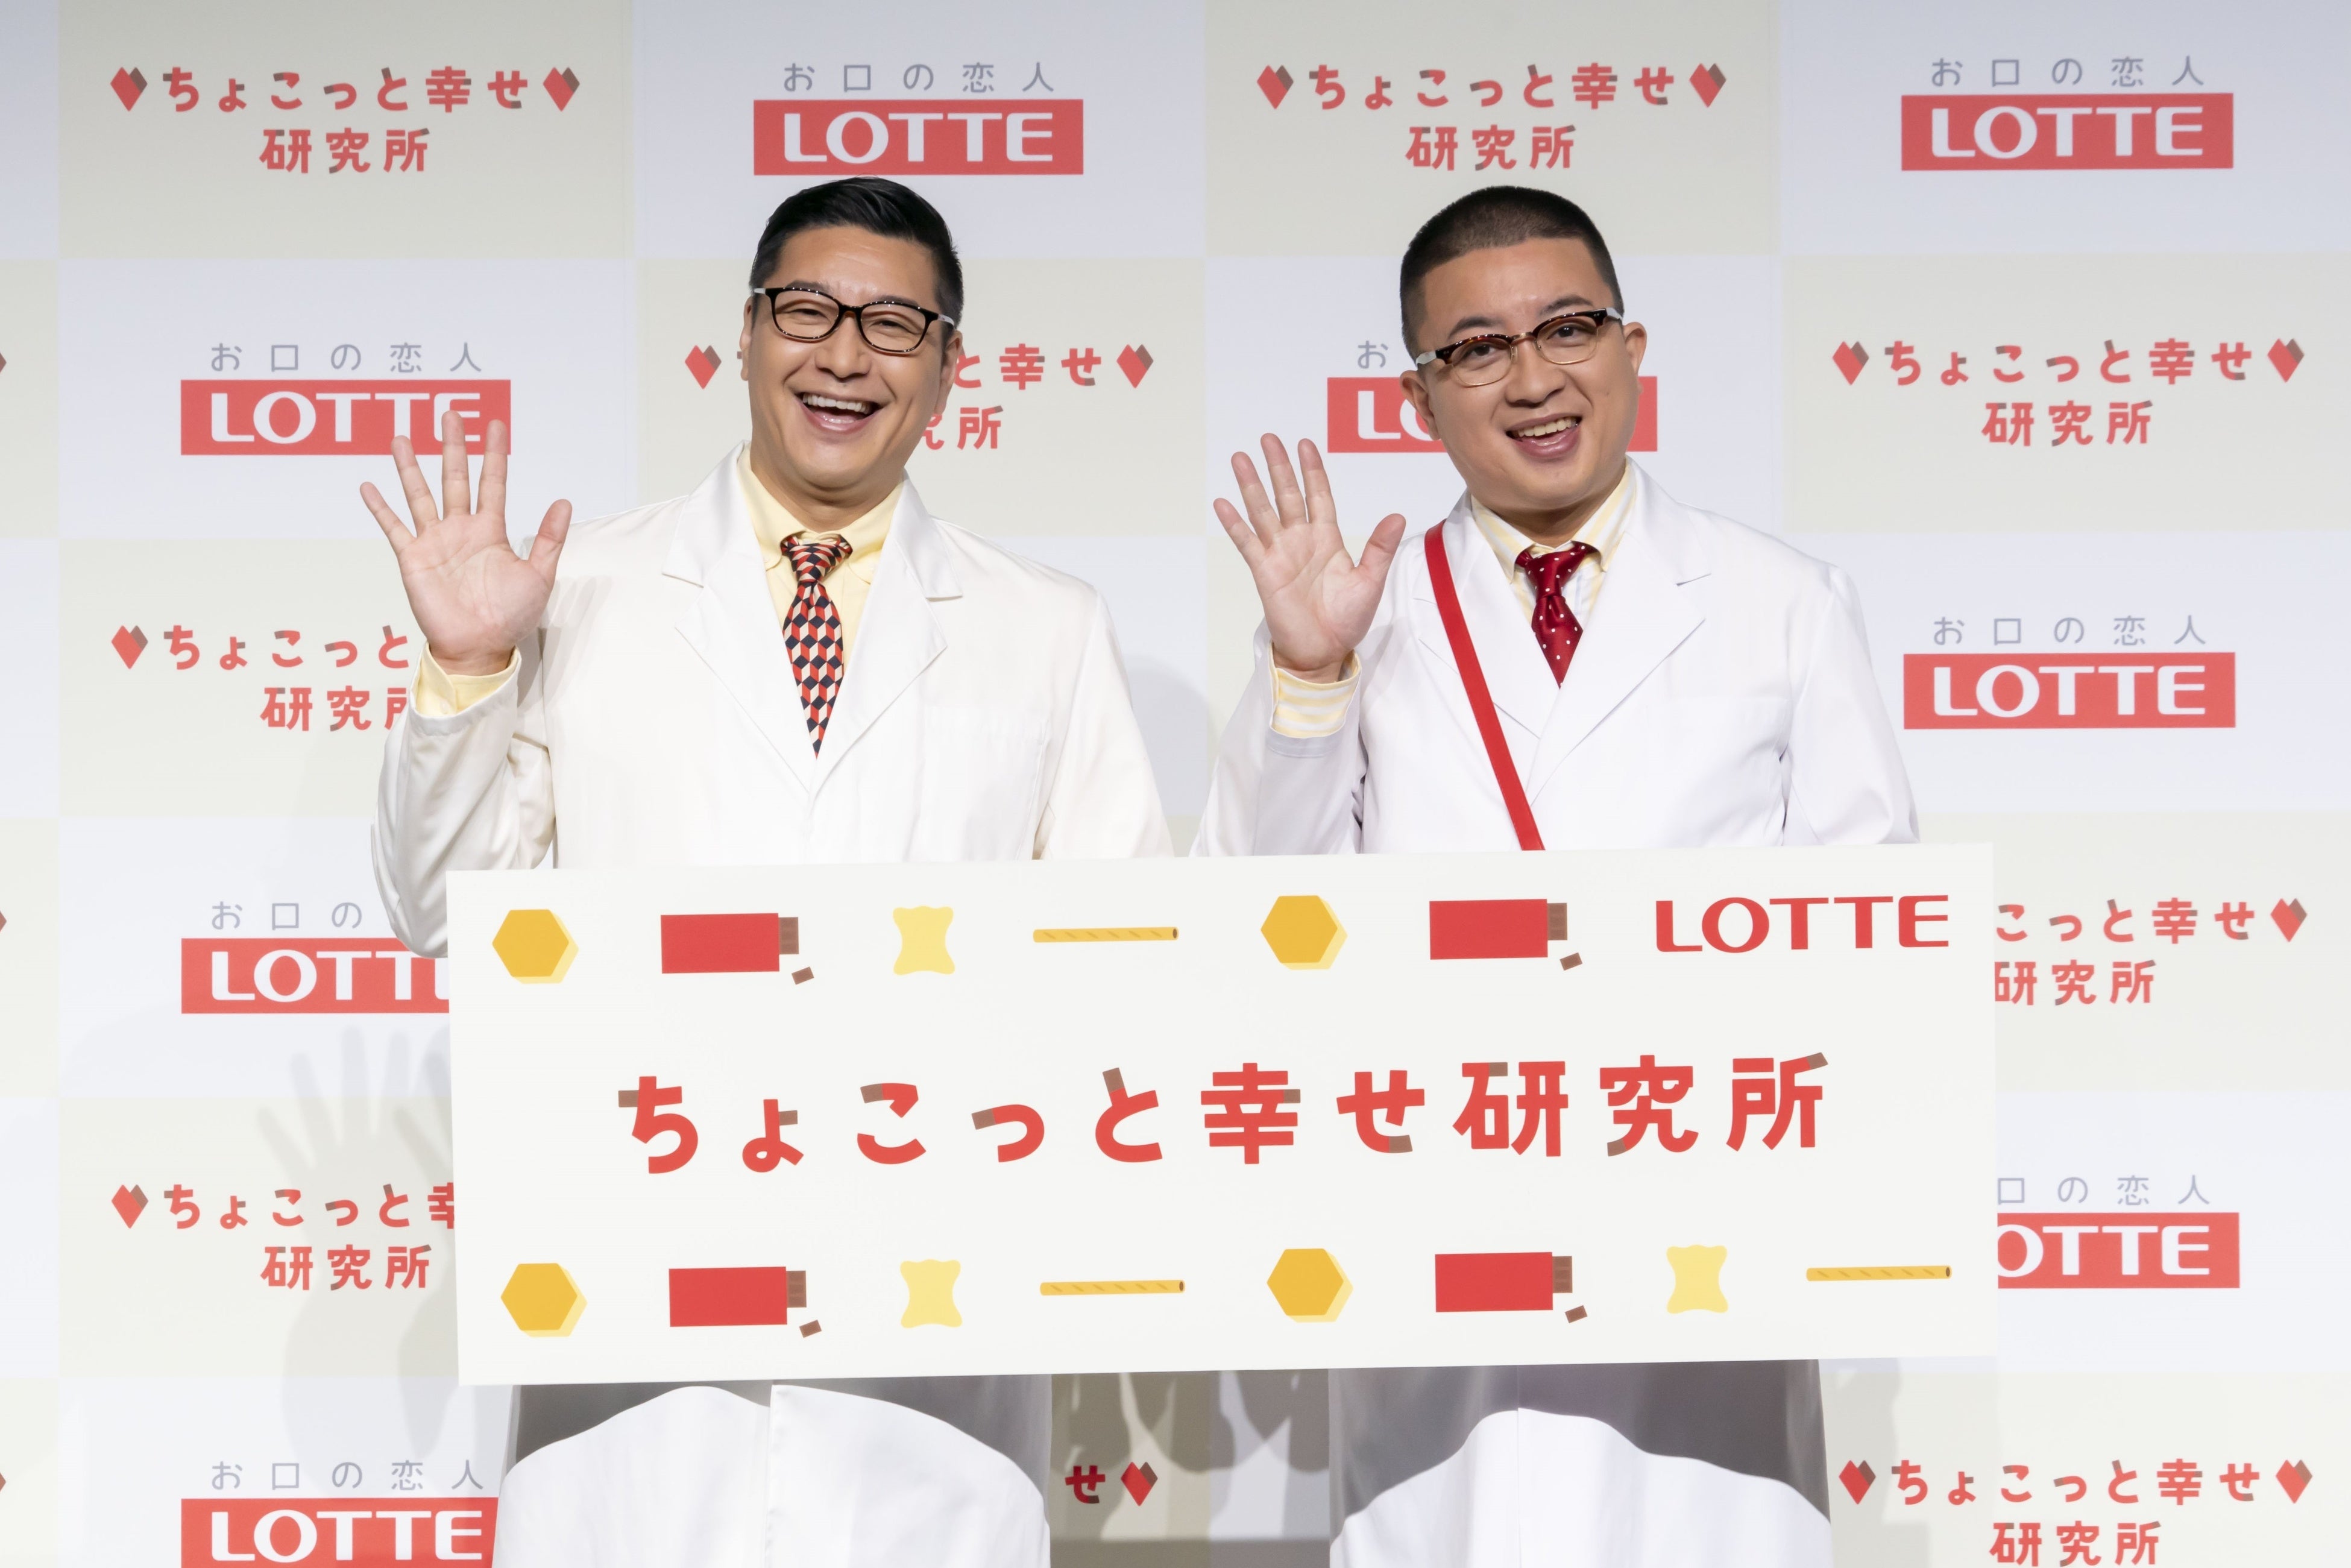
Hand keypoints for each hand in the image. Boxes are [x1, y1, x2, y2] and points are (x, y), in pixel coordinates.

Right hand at [361, 411, 570, 676]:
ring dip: (411, 466)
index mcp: (491, 531)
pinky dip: (380, 507)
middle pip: (456, 478)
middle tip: (450, 414)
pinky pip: (393, 527)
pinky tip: (368, 486)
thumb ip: (549, 539)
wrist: (480, 647)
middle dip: (454, 447)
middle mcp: (461, 530)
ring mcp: (434, 541)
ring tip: (403, 437)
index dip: (494, 454)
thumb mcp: (539, 575)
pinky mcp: (412, 558)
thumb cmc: (510, 617)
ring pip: (420, 494)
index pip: (493, 482)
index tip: (495, 425)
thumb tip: (564, 501)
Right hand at [1213, 435, 1405, 682]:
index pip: (1318, 495)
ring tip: (1240, 459)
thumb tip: (1398, 516)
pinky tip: (1223, 503)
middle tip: (1268, 438)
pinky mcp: (1264, 571)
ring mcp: (1280, 554)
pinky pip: (1247, 542)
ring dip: (1252, 485)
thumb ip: (1379, 548)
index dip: (1312, 470)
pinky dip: (1234, 523)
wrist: (1324, 652)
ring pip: (1263, 511)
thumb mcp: (1370, 581)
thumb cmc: (1348, 620)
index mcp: (1327, 539)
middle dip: (1278, 466)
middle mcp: (1301, 540)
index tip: (1305, 444)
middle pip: (1287, 494)